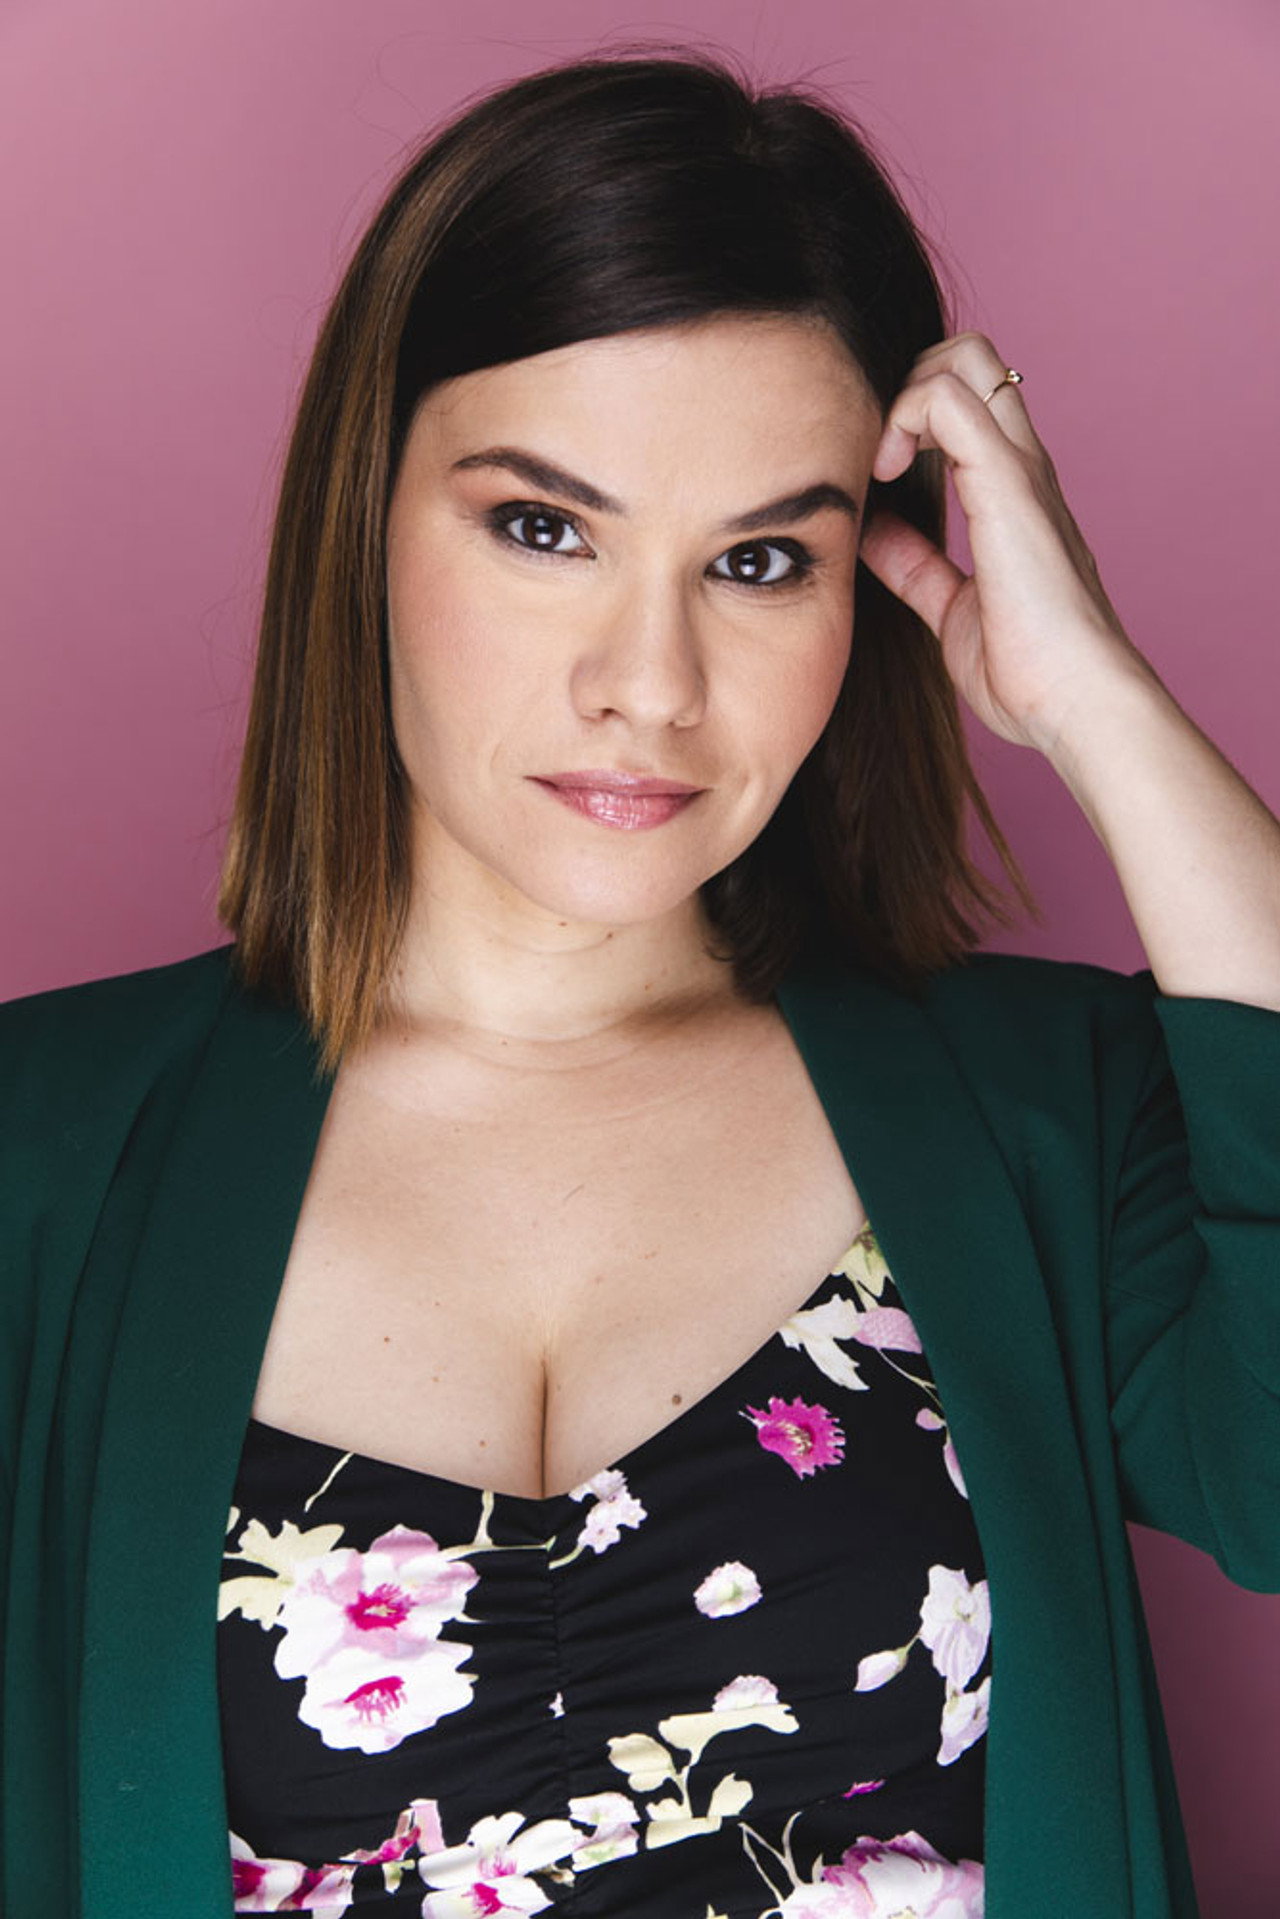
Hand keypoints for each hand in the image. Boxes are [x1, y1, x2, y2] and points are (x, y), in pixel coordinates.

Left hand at [859, 332, 1157, 756]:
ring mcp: (1020, 471)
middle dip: (906, 381)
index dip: (911, 414)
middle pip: (972, 358)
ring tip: (881, 464)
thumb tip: (877, 534)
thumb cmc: (1029, 672)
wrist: (1076, 704)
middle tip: (876, 456)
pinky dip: (906, 416)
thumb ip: (918, 568)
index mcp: (1011, 495)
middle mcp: (1022, 469)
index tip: (876, 478)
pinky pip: (953, 401)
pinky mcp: (1009, 486)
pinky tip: (887, 473)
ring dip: (904, 393)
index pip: (967, 402)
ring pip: (967, 359)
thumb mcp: (952, 612)